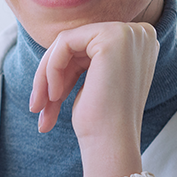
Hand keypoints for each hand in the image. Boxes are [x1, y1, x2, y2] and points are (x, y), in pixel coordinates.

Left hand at [29, 22, 158, 176]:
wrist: (112, 144)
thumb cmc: (100, 122)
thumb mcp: (91, 82)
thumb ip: (81, 60)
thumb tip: (54, 50)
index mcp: (137, 45)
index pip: (85, 48)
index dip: (62, 72)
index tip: (48, 102)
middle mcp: (139, 34)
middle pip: (74, 44)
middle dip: (49, 75)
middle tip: (36, 107)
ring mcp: (129, 33)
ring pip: (65, 43)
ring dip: (45, 76)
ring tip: (40, 107)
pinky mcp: (113, 36)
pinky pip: (64, 43)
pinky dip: (51, 69)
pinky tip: (54, 96)